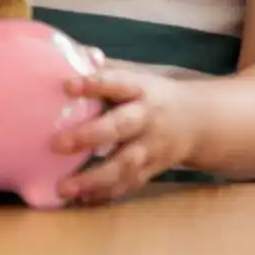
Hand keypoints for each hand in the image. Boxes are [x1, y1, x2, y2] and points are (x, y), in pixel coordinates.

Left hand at [56, 60, 202, 205]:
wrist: (199, 121)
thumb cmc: (152, 95)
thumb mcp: (135, 76)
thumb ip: (105, 70)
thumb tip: (76, 54)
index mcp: (140, 89)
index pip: (117, 83)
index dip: (93, 84)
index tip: (66, 86)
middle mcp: (147, 118)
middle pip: (120, 127)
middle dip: (89, 136)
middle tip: (56, 145)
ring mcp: (151, 147)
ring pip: (125, 164)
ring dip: (94, 179)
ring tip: (64, 187)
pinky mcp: (152, 169)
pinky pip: (130, 184)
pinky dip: (107, 193)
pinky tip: (82, 199)